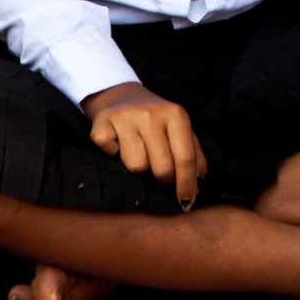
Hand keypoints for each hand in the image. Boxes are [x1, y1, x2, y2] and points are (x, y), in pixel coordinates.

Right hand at [81, 82, 207, 208]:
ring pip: (136, 167)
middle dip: (163, 178)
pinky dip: (110, 153)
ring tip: (138, 151)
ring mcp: (126, 116)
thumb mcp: (181, 130)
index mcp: (176, 115)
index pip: (185, 158)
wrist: (125, 96)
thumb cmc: (158, 121)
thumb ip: (194, 156)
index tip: (186, 203)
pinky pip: (108, 151)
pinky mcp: (102, 120)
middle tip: (160, 172)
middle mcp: (151, 114)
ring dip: (137, 166)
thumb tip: (197, 187)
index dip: (187, 185)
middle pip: (162, 169)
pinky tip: (117, 144)